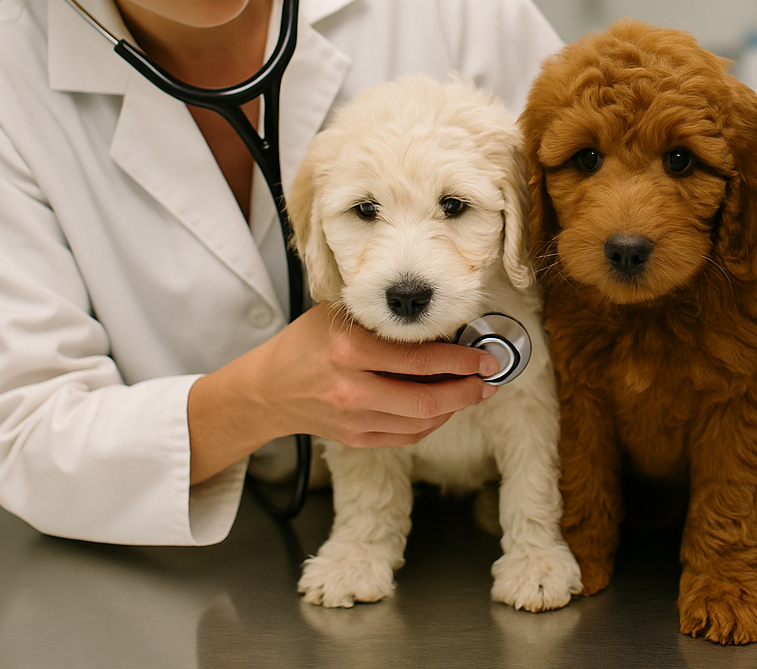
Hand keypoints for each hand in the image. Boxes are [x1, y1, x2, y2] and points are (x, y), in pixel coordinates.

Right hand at [188, 302, 499, 483]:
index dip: (460, 361)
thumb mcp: (340, 317)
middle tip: (488, 380)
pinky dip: (431, 423)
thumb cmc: (306, 344)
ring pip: (421, 423)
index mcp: (349, 350)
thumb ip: (384, 321)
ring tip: (471, 392)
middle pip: (426, 400)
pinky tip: (443, 406)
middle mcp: (352, 389)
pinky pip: (407, 437)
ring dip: (454, 408)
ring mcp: (354, 420)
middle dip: (467, 391)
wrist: (268, 390)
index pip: (419, 360)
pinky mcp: (356, 439)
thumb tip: (442, 326)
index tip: (484, 357)